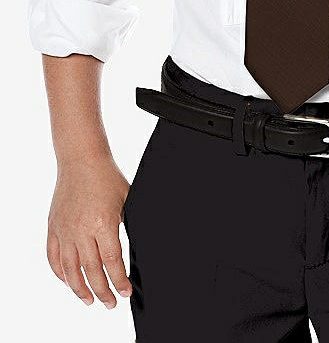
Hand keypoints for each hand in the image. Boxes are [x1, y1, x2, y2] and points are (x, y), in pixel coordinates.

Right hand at [46, 154, 132, 307]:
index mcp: (103, 223)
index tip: (126, 292)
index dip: (120, 281)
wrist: (82, 160)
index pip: (112, 262)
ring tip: (89, 300)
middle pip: (92, 271)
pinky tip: (69, 281)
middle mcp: (81, 230)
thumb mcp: (126, 200)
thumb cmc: (107, 178)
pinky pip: (53, 257)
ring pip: (70, 270)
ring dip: (80, 289)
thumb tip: (139, 247)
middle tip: (111, 303)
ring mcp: (65, 230)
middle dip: (103, 291)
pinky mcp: (53, 227)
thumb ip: (128, 225)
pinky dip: (60, 273)